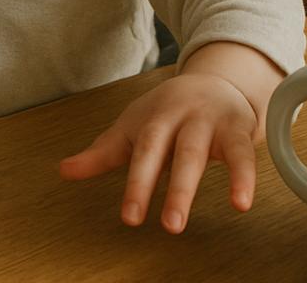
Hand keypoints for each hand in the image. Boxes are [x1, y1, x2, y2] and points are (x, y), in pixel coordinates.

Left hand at [59, 72, 257, 232]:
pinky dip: (243, 177)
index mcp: (153, 120)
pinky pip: (242, 154)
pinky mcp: (237, 130)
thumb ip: (102, 152)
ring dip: (198, 186)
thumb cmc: (167, 112)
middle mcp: (181, 119)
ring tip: (193, 221)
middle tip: (169, 227)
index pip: (143, 152)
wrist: (213, 80)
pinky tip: (242, 202)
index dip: (138, 185)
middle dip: (173, 189)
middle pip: (175, 153)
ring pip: (202, 154)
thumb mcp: (133, 128)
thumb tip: (63, 171)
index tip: (131, 218)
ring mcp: (209, 122)